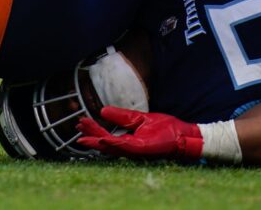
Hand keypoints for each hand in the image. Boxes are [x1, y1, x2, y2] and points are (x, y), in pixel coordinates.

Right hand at [76, 106, 203, 161]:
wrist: (182, 134)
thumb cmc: (165, 128)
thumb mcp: (139, 118)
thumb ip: (122, 116)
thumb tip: (103, 111)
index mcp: (128, 140)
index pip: (106, 136)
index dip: (93, 130)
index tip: (81, 122)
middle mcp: (129, 147)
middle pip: (105, 143)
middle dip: (91, 135)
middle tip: (77, 127)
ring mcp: (135, 149)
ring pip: (111, 146)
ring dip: (97, 140)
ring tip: (83, 135)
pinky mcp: (142, 149)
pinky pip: (124, 146)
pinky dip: (112, 143)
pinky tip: (102, 139)